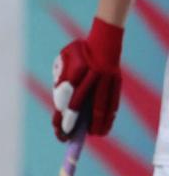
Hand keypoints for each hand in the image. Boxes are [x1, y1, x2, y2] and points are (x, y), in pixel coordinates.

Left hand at [51, 17, 123, 139]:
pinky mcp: (117, 81)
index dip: (62, 115)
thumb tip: (59, 106)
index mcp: (76, 68)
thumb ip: (61, 79)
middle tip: (68, 137)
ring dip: (96, 122)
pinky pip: (113, 101)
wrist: (104, 38)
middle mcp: (92, 74)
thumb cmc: (79, 51)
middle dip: (74, 122)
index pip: (66, 97)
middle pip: (81, 103)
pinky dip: (110, 115)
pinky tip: (105, 126)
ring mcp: (106, 77)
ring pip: (101, 104)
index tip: (58, 129)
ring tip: (92, 136)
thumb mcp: (65, 59)